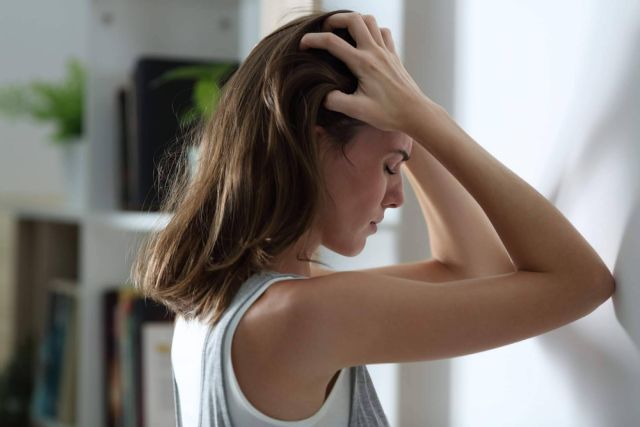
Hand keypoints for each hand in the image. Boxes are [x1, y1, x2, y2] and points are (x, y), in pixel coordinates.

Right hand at [299, 12, 439, 131]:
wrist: (415, 113)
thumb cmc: (388, 113)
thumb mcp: (357, 111)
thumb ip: (335, 101)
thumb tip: (322, 94)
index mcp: (363, 63)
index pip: (333, 43)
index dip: (313, 40)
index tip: (302, 44)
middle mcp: (375, 52)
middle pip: (354, 19)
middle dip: (336, 19)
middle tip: (325, 29)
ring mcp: (386, 52)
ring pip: (370, 21)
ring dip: (355, 21)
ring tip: (343, 31)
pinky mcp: (394, 56)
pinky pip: (383, 32)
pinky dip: (372, 30)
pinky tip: (366, 41)